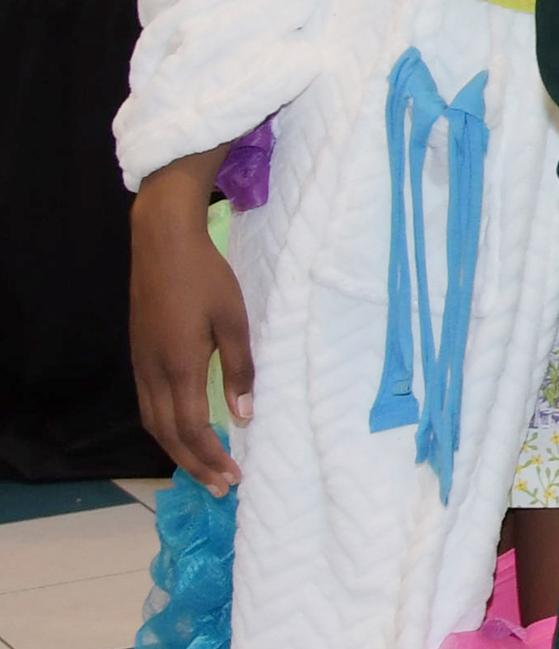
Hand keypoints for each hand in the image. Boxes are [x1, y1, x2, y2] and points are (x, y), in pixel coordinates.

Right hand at [128, 155, 248, 491]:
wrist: (162, 245)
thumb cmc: (205, 279)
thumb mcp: (234, 320)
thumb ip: (239, 369)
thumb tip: (244, 413)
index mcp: (178, 368)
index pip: (191, 429)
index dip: (211, 457)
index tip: (232, 479)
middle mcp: (153, 374)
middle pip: (168, 435)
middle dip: (194, 464)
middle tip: (219, 488)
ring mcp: (141, 366)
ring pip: (153, 423)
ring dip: (177, 450)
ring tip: (203, 468)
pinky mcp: (139, 356)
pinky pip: (148, 405)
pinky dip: (166, 428)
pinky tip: (183, 431)